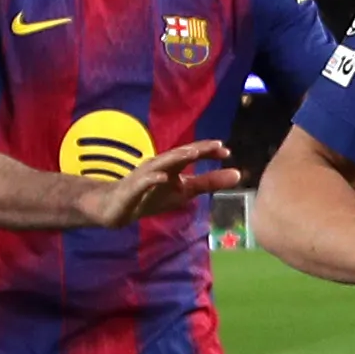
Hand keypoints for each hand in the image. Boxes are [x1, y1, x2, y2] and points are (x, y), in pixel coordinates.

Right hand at [75, 136, 241, 226]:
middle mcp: (159, 166)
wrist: (116, 208)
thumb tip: (238, 175)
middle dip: (197, 149)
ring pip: (161, 164)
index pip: (192, 155)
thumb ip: (209, 182)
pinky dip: (153, 178)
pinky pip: (143, 183)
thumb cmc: (152, 196)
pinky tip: (163, 177)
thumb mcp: (184, 191)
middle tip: (216, 146)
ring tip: (193, 153)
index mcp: (172, 166)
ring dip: (176, 157)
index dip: (208, 152)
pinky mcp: (132, 189)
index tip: (227, 152)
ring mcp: (144, 176)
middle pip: (179, 155)